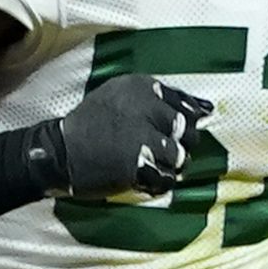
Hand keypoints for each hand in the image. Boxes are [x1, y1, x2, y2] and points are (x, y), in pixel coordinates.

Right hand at [42, 75, 211, 200]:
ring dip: (168, 165)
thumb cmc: (94, 124)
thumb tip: (209, 108)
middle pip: (188, 131)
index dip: (182, 123)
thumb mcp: (122, 97)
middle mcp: (144, 107)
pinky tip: (141, 176)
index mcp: (142, 86)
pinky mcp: (136, 163)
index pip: (186, 105)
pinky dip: (158, 182)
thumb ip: (165, 100)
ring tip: (146, 163)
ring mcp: (141, 136)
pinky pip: (166, 178)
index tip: (167, 131)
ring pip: (180, 157)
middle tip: (154, 150)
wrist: (58, 151)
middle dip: (178, 145)